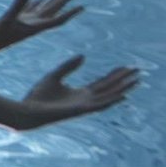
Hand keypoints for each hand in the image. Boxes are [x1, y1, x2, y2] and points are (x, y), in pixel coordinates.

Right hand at [0, 0, 83, 52]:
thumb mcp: (7, 19)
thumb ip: (18, 5)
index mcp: (33, 28)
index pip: (56, 20)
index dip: (70, 12)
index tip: (82, 6)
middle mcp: (31, 25)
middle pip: (52, 12)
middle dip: (63, 1)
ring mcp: (22, 23)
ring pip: (41, 10)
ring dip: (51, 1)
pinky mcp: (13, 21)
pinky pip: (28, 10)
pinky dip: (34, 3)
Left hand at [18, 55, 139, 128]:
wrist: (28, 109)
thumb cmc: (38, 96)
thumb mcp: (54, 76)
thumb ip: (68, 66)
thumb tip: (84, 56)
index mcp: (80, 93)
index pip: (102, 83)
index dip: (114, 75)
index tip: (125, 67)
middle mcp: (86, 100)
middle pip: (109, 88)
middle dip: (123, 80)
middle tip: (138, 71)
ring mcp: (85, 106)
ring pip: (109, 95)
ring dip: (123, 88)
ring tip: (136, 80)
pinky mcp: (81, 110)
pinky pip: (100, 105)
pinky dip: (112, 100)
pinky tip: (123, 95)